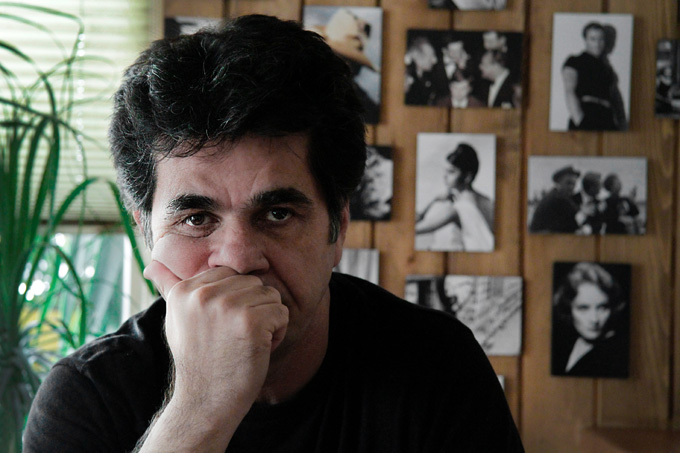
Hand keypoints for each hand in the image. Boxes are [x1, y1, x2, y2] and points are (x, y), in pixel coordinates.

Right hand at [142, 261, 288, 442]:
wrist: (205, 403)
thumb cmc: (197, 362)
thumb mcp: (176, 321)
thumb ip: (171, 290)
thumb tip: (152, 265)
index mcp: (184, 291)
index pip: (230, 275)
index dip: (236, 301)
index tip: (223, 327)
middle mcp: (203, 294)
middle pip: (253, 282)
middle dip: (254, 309)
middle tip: (236, 338)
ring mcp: (227, 307)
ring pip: (271, 295)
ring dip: (268, 320)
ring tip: (246, 343)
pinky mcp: (251, 322)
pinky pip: (281, 312)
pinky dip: (278, 332)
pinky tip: (259, 349)